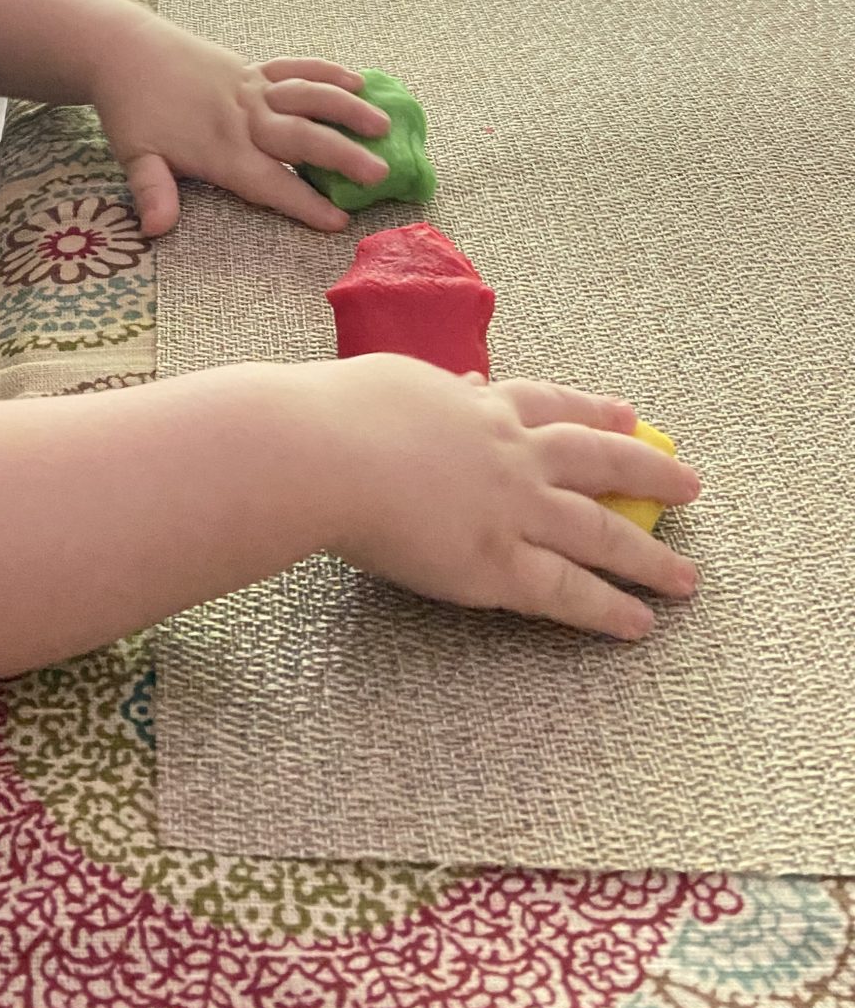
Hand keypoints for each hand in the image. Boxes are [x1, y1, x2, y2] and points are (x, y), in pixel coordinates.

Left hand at [91, 20, 391, 235]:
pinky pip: (296, 68)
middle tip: (380, 173)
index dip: (303, 202)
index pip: (268, 182)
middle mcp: (243, 118)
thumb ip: (152, 192)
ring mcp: (251, 88)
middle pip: (300, 138)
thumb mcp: (134, 156)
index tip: (338, 221)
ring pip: (307, 96)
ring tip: (383, 126)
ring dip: (346, 109)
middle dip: (341, 156)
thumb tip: (155, 229)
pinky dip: (326, 72)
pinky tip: (358, 81)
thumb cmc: (132, 111)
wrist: (124, 50)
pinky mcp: (252, 68)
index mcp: (219, 148)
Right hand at [296, 356, 700, 637]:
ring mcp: (512, 509)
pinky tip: (640, 623)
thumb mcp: (394, 384)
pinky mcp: (497, 564)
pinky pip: (568, 592)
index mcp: (478, 407)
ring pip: (599, 532)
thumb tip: (455, 390)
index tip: (624, 412)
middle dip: (647, 472)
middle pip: (597, 461)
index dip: (591, 410)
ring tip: (685, 576)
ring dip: (648, 556)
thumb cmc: (335, 414)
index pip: (548, 404)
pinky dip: (607, 608)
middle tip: (687, 482)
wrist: (320, 453)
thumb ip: (432, 393)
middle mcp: (509, 454)